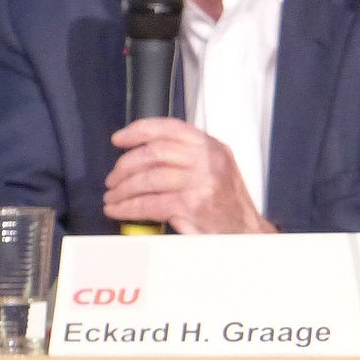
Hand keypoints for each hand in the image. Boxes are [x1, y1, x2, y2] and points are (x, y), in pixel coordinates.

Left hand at [104, 118, 274, 234]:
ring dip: (123, 189)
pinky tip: (118, 210)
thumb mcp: (216, 167)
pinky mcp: (191, 206)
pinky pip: (149, 203)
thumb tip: (145, 154)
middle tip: (113, 178)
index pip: (169, 128)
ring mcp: (200, 182)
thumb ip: (188, 155)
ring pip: (148, 178)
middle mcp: (207, 160)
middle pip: (154, 153)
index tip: (119, 139)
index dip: (139, 131)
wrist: (246, 231)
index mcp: (211, 147)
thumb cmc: (227, 203)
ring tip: (113, 197)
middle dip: (125, 165)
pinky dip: (127, 207)